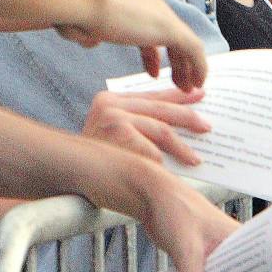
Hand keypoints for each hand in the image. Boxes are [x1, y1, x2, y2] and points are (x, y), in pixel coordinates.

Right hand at [58, 0, 208, 90]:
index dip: (152, 52)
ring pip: (184, 41)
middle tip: (178, 81)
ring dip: (188, 66)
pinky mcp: (168, 26)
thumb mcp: (79, 22)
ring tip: (188, 88)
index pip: (148, 26)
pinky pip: (193, 48)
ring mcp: (159, 12)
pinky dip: (198, 66)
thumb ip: (88, 30)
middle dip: (175, 59)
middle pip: (169, 33)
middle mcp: (148, 0)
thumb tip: (92, 38)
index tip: (152, 71)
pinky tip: (197, 83)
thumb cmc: (69, 10)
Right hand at [84, 87, 208, 166]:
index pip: (152, 97)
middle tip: (207, 126)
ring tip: (195, 158)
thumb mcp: (112, 133)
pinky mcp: (119, 134)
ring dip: (181, 147)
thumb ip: (136, 122)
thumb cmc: (91, 160)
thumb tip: (173, 118)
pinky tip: (172, 170)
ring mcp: (113, 117)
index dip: (177, 97)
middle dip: (187, 117)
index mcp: (110, 100)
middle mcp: (110, 104)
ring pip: (161, 129)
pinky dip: (162, 162)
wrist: (64, 176)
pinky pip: (150, 150)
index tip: (199, 95)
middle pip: (160, 110)